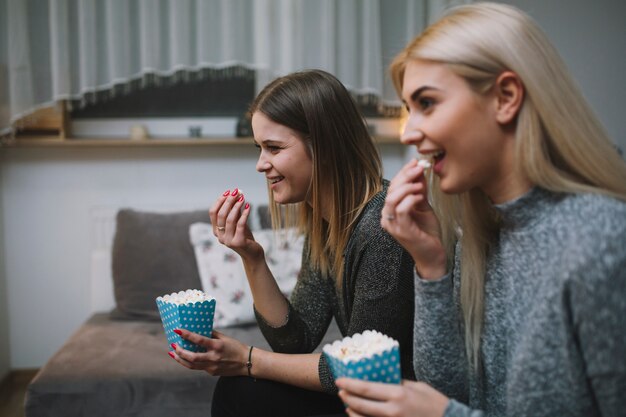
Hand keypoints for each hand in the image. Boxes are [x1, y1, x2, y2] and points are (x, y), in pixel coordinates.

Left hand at [169, 328, 248, 375]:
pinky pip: (198, 367)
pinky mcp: (212, 372)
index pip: (199, 340)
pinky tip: (185, 358)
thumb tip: (198, 329)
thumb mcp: (224, 337)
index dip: (186, 335)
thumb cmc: (236, 347)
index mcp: (217, 346)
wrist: (246, 362)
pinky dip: (190, 362)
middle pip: (191, 357)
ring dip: (180, 359)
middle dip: (179, 351)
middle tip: (173, 345)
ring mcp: (212, 367)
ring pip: (191, 365)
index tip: (177, 330)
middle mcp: (213, 357)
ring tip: (173, 353)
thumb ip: (211, 334)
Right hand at [209, 188, 262, 260]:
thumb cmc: (245, 236)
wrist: (253, 254)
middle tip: (236, 192)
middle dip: (228, 201)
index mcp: (216, 231)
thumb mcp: (237, 223)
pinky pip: (240, 224)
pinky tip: (248, 206)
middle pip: (221, 214)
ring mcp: (228, 240)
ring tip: (242, 198)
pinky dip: (245, 214)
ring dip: (236, 206)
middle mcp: (220, 236)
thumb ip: (234, 212)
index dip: (219, 201)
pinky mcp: (238, 243)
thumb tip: (235, 195)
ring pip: (230, 219)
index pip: (213, 213)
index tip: (228, 192)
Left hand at [336, 378, 448, 416]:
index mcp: (398, 394)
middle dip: (347, 398)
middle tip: (340, 391)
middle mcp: (393, 411)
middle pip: (361, 405)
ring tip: (348, 405)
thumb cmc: (435, 404)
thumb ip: (399, 383)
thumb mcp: (417, 386)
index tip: (340, 380)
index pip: (366, 388)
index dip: (350, 384)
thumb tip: (385, 379)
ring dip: (353, 412)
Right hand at [382, 160, 445, 278]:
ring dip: (407, 187)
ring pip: (392, 199)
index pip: (392, 187)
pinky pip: (401, 210)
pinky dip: (410, 199)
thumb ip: (419, 191)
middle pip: (391, 190)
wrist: (433, 255)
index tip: (416, 163)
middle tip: (419, 168)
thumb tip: (419, 171)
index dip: (403, 173)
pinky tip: (420, 196)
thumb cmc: (427, 233)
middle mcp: (387, 217)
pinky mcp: (402, 231)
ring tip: (420, 184)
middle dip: (405, 176)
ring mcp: (393, 225)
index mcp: (390, 211)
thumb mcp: (424, 206)